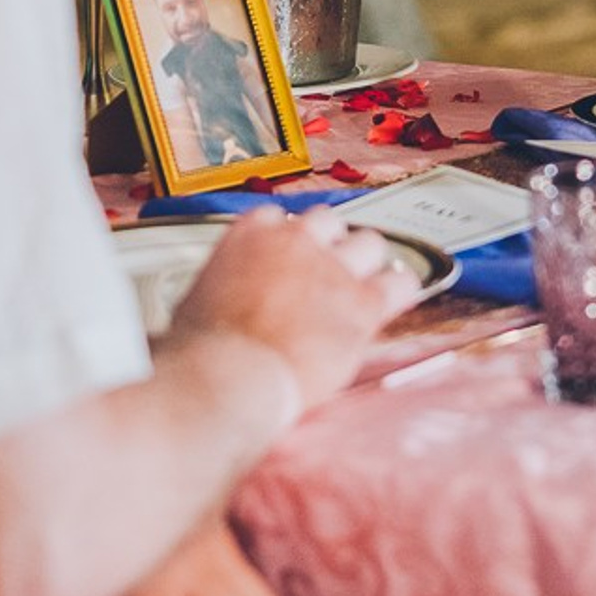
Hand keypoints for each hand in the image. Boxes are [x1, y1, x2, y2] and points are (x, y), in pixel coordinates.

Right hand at [166, 207, 414, 410]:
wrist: (230, 377)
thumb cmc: (203, 354)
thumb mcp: (195, 305)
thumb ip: (219, 291)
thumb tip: (209, 310)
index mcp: (251, 234)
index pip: (281, 218)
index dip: (290, 242)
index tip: (291, 259)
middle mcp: (296, 241)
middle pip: (331, 222)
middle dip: (332, 246)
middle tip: (329, 275)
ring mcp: (333, 268)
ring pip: (371, 243)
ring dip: (367, 264)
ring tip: (364, 286)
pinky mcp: (363, 303)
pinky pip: (400, 282)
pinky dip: (400, 290)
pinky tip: (397, 300)